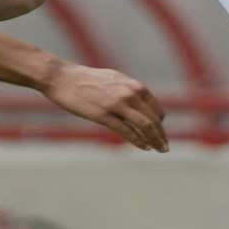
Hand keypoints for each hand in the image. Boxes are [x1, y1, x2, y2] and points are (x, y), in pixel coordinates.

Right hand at [40, 62, 168, 151]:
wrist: (63, 78)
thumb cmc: (87, 80)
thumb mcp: (114, 80)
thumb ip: (129, 90)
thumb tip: (139, 101)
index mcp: (133, 86)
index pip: (156, 109)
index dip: (160, 123)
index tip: (160, 132)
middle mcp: (129, 94)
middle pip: (153, 119)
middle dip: (161, 135)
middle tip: (165, 147)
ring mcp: (117, 105)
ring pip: (144, 126)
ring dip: (155, 140)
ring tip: (160, 150)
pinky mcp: (104, 115)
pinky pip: (127, 131)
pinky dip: (138, 141)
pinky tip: (145, 147)